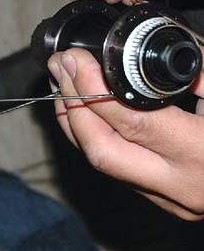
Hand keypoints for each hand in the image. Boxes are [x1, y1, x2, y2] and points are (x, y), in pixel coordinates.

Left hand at [49, 48, 203, 220]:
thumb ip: (200, 70)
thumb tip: (159, 47)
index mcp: (201, 153)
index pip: (130, 120)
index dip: (93, 87)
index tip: (75, 58)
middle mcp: (179, 185)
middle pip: (101, 151)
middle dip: (71, 105)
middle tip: (59, 68)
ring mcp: (169, 200)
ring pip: (101, 165)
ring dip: (75, 122)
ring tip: (63, 84)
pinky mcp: (165, 203)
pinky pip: (116, 169)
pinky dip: (94, 138)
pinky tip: (86, 113)